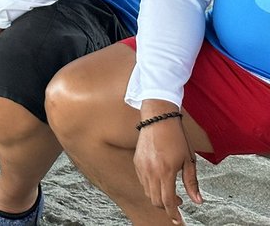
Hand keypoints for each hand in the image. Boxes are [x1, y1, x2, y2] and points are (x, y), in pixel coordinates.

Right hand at [134, 110, 200, 224]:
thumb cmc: (176, 137)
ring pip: (148, 192)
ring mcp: (142, 167)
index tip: (178, 221)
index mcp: (166, 172)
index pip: (168, 201)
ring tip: (170, 191)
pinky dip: (151, 186)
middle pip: (155, 200)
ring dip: (158, 197)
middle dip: (166, 207)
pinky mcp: (137, 162)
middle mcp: (151, 171)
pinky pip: (142, 181)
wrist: (158, 118)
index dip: (173, 214)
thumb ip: (192, 183)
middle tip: (178, 204)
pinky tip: (160, 180)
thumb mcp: (189, 160)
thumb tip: (197, 201)